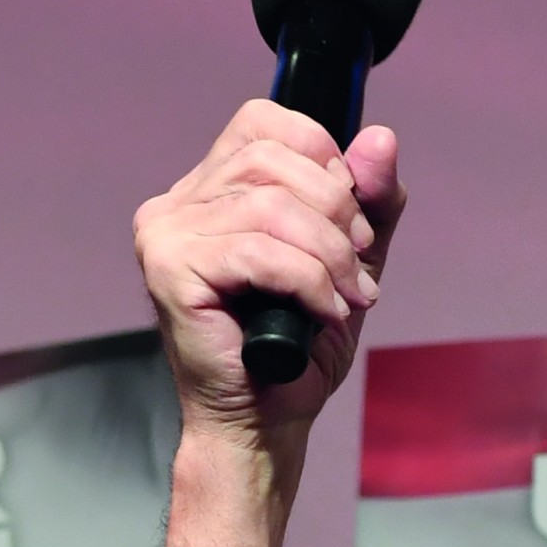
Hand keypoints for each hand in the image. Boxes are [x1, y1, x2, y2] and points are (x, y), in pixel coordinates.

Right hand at [135, 100, 400, 463]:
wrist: (264, 424)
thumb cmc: (296, 349)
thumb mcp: (350, 262)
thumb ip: (369, 201)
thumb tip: (380, 139)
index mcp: (210, 188)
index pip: (266, 122)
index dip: (323, 158)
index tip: (353, 221)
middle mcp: (178, 202)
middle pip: (273, 159)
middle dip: (337, 212)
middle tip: (358, 270)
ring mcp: (166, 234)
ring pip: (269, 205)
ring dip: (328, 256)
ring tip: (346, 299)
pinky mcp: (171, 270)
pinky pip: (258, 251)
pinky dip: (308, 281)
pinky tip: (321, 312)